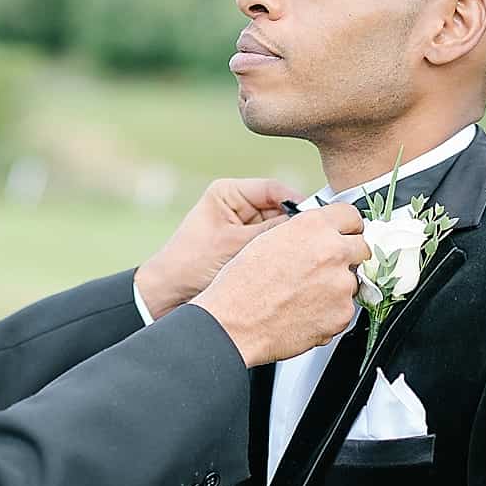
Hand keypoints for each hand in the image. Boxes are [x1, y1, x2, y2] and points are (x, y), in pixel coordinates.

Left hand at [135, 178, 304, 319]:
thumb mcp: (233, 245)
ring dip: (288, 244)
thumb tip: (308, 226)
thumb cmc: (188, 265)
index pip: (274, 188)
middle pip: (281, 209)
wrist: (169, 296)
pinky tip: (290, 267)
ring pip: (280, 231)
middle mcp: (239, 207)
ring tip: (299, 256)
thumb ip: (271, 233)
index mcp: (229, 193)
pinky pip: (273, 248)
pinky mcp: (248, 249)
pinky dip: (281, 257)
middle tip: (313, 241)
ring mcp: (244, 229)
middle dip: (295, 226)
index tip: (317, 217)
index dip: (298, 202)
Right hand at [192, 203, 369, 367]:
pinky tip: (305, 313)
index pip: (351, 216)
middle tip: (324, 269)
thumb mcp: (268, 241)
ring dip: (336, 287)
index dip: (345, 227)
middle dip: (347, 256)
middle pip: (362, 247)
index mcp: (313, 227)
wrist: (235, 324)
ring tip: (304, 296)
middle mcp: (332, 251)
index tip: (343, 235)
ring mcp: (341, 284)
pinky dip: (331, 313)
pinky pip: (345, 309)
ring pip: (352, 281)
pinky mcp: (343, 314)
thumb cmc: (242, 285)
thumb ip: (303, 233)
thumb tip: (321, 235)